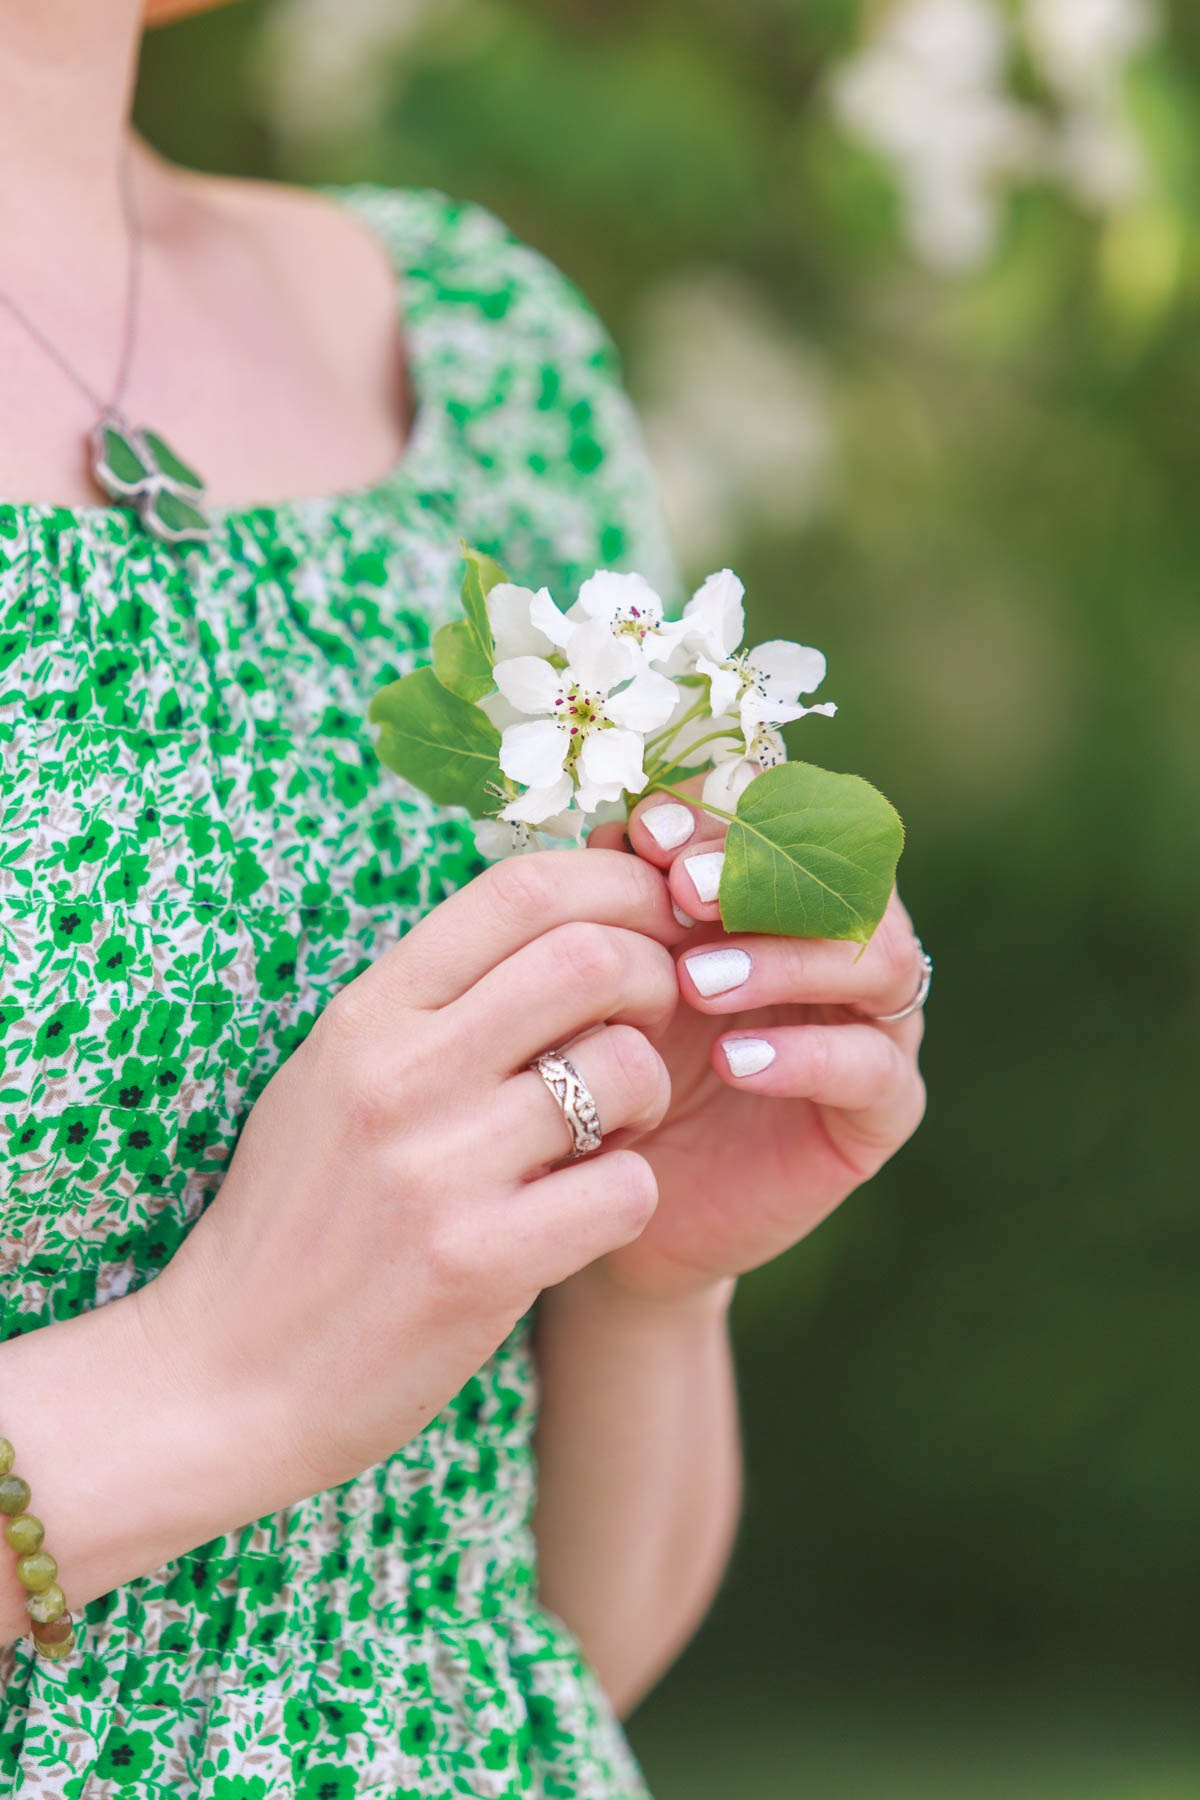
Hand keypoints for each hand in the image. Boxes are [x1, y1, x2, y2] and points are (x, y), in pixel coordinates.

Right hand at [140, 848, 689, 1494]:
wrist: (225, 1378)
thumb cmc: (295, 1220)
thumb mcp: (332, 1079)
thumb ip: (429, 1005)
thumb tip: (553, 926)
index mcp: (366, 1015)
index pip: (519, 889)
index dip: (615, 888)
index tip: (649, 921)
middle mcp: (400, 1074)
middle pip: (590, 959)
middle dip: (653, 980)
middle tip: (649, 1027)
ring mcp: (439, 1168)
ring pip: (624, 1070)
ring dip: (650, 1094)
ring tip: (613, 1131)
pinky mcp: (478, 1263)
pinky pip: (627, 1190)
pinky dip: (632, 1194)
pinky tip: (588, 1212)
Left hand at [585, 792, 927, 1302]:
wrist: (624, 1190)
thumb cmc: (618, 1058)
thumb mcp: (614, 974)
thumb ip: (626, 902)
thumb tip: (618, 832)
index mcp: (785, 891)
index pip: (788, 816)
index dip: (725, 810)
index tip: (646, 832)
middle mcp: (845, 943)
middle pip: (848, 874)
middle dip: (765, 870)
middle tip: (684, 890)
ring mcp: (877, 1024)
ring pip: (877, 959)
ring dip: (786, 957)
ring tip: (698, 983)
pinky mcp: (884, 1111)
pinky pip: (874, 1070)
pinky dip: (807, 1057)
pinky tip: (735, 1060)